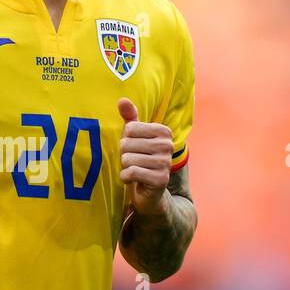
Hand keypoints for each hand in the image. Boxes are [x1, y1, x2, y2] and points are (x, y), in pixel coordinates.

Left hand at [117, 98, 172, 216]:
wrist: (150, 190)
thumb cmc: (140, 158)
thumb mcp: (134, 136)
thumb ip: (130, 117)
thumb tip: (122, 100)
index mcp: (163, 131)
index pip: (130, 128)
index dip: (126, 140)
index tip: (135, 148)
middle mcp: (167, 145)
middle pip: (127, 144)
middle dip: (124, 155)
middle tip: (134, 161)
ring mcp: (165, 163)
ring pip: (127, 159)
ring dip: (125, 167)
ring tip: (135, 170)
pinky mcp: (160, 180)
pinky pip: (131, 173)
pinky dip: (125, 178)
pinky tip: (133, 180)